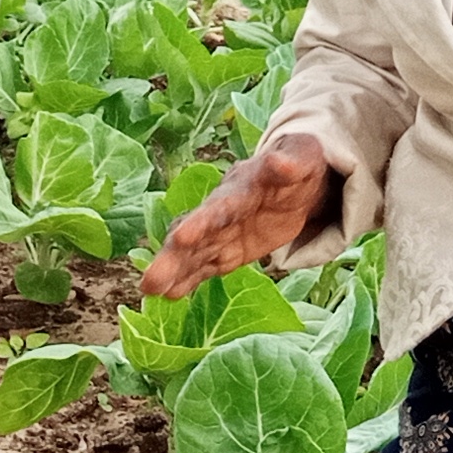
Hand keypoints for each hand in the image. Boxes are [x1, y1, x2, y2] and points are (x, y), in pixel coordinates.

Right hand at [142, 133, 336, 297]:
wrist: (298, 179)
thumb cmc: (300, 163)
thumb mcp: (304, 157)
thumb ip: (293, 161)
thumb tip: (280, 162)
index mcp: (242, 186)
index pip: (220, 205)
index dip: (201, 221)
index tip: (180, 237)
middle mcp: (223, 208)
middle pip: (195, 231)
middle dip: (175, 253)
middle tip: (151, 277)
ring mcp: (222, 230)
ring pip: (193, 252)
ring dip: (173, 269)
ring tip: (149, 289)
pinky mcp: (228, 250)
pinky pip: (206, 266)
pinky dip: (188, 279)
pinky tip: (168, 295)